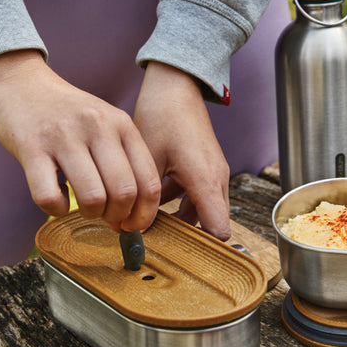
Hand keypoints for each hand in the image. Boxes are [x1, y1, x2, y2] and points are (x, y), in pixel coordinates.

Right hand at [0, 51, 160, 231]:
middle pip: (124, 193)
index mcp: (121, 124)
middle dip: (118, 217)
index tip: (134, 225)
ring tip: (82, 207)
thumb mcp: (105, 123)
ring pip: (92, 198)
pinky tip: (56, 197)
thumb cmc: (67, 113)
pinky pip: (49, 197)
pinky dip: (56, 209)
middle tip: (106, 217)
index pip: (149, 181)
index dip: (145, 214)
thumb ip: (123, 161)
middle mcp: (97, 127)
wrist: (20, 82)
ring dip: (90, 215)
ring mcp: (64, 136)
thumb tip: (133, 215)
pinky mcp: (31, 147)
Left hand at [133, 62, 230, 240]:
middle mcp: (216, 179)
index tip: (180, 262)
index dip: (204, 250)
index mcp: (206, 181)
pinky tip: (152, 200)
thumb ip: (142, 195)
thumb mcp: (147, 159)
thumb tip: (127, 224)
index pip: (219, 230)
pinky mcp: (206, 165)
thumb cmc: (162, 115)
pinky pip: (197, 194)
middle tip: (156, 246)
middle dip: (187, 237)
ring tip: (150, 225)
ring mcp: (213, 172)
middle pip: (211, 224)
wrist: (175, 84)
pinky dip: (179, 202)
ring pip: (202, 210)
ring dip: (181, 219)